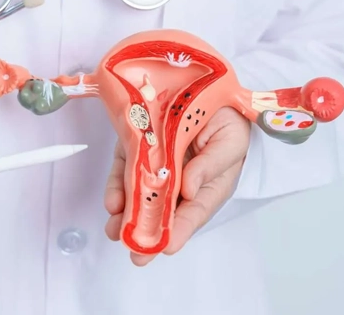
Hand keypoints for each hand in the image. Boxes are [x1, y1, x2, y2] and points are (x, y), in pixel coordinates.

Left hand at [104, 107, 250, 265]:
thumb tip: (189, 189)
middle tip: (137, 254)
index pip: (193, 212)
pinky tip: (113, 202)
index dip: (180, 230)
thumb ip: (211, 165)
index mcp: (207, 185)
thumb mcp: (230, 142)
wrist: (210, 90)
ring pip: (139, 195)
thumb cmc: (228, 121)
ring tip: (115, 232)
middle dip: (147, 233)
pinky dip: (117, 187)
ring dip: (126, 216)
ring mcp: (154, 165)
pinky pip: (124, 170)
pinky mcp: (135, 148)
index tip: (167, 247)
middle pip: (162, 212)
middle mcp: (178, 181)